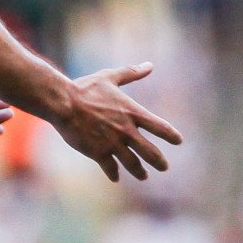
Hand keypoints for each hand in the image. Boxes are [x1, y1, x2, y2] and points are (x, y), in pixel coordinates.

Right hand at [55, 62, 183, 181]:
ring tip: (144, 176)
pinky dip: (113, 173)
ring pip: (132, 164)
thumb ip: (131, 73)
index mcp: (133, 113)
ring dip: (139, 172)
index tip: (179, 141)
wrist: (63, 103)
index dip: (171, 135)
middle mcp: (127, 131)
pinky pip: (110, 167)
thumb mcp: (110, 77)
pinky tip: (116, 178)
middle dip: (159, 162)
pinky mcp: (98, 153)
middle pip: (151, 152)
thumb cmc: (85, 88)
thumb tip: (150, 65)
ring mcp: (113, 144)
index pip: (160, 127)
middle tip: (164, 167)